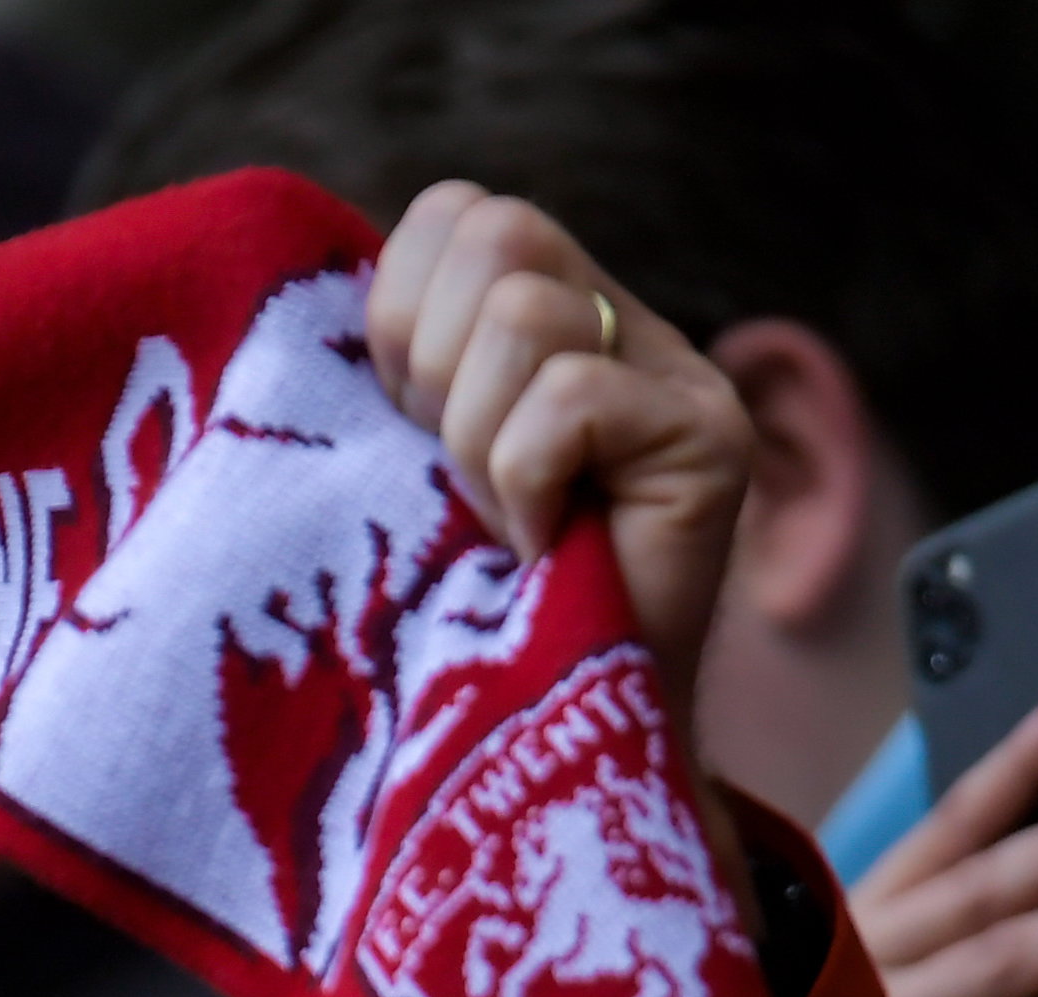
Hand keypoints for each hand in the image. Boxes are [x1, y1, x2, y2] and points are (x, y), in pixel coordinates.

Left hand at [365, 182, 754, 726]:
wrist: (546, 743)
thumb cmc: (456, 612)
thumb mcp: (402, 467)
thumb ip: (396, 370)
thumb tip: (326, 302)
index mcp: (542, 314)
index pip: (456, 211)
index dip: (400, 311)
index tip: (404, 429)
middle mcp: (621, 324)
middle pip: (496, 231)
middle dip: (433, 366)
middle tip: (453, 478)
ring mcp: (678, 376)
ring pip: (526, 311)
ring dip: (477, 437)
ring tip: (499, 520)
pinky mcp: (710, 437)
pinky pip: (572, 399)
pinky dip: (525, 481)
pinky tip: (540, 546)